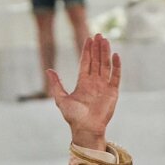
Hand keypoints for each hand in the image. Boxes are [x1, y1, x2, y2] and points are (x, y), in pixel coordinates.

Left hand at [47, 34, 120, 150]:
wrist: (85, 129)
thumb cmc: (73, 117)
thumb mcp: (61, 99)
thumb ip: (56, 84)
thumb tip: (48, 70)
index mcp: (83, 83)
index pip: (86, 63)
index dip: (87, 51)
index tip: (88, 39)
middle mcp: (94, 83)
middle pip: (96, 61)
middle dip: (97, 48)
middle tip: (98, 34)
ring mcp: (104, 87)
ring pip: (105, 65)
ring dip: (105, 53)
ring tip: (105, 40)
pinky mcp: (112, 92)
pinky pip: (115, 76)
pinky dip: (116, 66)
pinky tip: (115, 55)